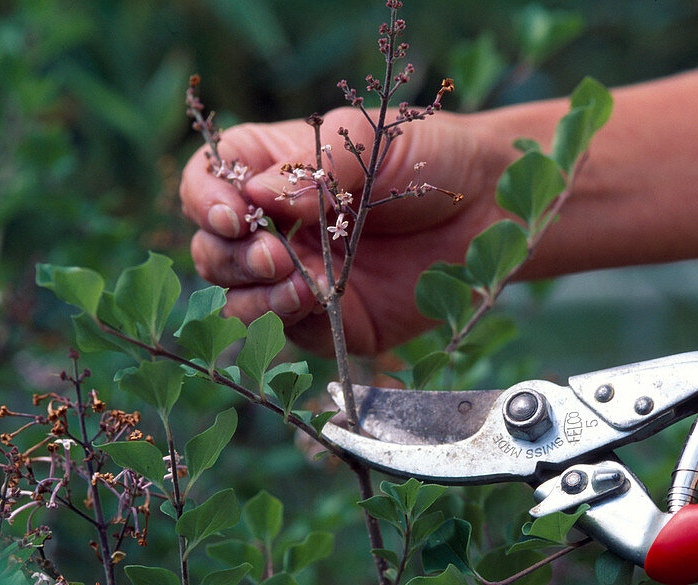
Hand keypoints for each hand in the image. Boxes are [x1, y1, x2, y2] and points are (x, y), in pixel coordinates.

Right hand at [179, 107, 510, 354]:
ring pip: (238, 295)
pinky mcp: (335, 317)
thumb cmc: (432, 157)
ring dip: (249, 293)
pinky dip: (285, 319)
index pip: (208, 183)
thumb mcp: (372, 142)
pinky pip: (289, 330)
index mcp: (275, 170)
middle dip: (229, 255)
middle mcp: (280, 225)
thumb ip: (318, 167)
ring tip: (293, 282)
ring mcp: (304, 274)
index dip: (206, 199)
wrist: (491, 207)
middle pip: (212, 247)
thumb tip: (261, 195)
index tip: (234, 213)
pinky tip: (312, 300)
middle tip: (274, 253)